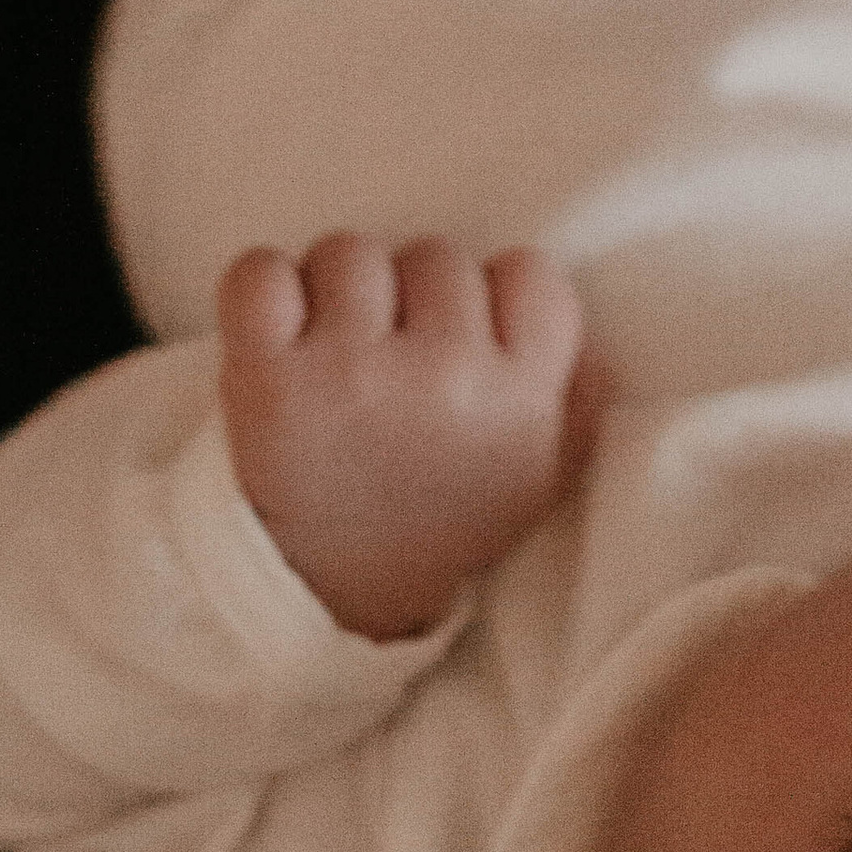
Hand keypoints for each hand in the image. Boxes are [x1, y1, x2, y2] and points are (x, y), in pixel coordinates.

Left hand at [216, 233, 588, 638]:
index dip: (493, 296)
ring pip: (351, 252)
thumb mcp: (541, 478)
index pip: (531, 273)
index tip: (465, 336)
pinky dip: (261, 287)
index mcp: (521, 398)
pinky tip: (275, 329)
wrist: (331, 599)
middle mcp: (445, 376)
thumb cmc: (439, 520)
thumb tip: (590, 336)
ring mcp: (353, 372)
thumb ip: (579, 399)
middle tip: (391, 357)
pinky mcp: (267, 378)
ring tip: (332, 349)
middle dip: (410, 297)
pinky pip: (261, 272)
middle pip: (435, 255)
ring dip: (337, 290)